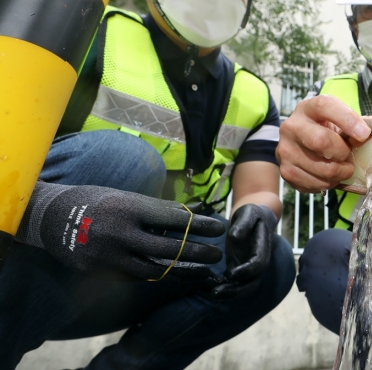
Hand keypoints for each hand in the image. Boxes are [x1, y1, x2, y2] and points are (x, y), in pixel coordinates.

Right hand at [39, 185, 224, 280]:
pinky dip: (158, 274)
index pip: (174, 218)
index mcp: (130, 207)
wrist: (51, 218)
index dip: (200, 224)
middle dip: (197, 252)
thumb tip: (195, 209)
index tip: (219, 228)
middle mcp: (121, 233)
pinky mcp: (101, 272)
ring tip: (203, 270)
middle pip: (168, 247)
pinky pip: (136, 276)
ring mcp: (109, 255)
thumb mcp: (128, 196)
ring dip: (182, 271)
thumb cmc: (98, 200)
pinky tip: (176, 274)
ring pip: (154, 269)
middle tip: (217, 253)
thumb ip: (160, 207)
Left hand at [210, 204, 277, 299]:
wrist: (255, 219)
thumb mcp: (249, 212)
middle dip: (235, 291)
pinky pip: (233, 284)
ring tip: (210, 295)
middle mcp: (258, 262)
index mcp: (263, 248)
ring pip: (243, 287)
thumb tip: (234, 237)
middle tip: (215, 293)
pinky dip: (222, 288)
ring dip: (228, 294)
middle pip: (252, 282)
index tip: (230, 274)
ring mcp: (248, 268)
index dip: (246, 271)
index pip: (259, 264)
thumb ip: (244, 223)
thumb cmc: (252, 214)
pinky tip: (205, 288)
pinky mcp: (238, 269)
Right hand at [277, 95, 370, 192]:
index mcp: (307, 108)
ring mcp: (285, 150)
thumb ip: (354, 123)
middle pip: (321, 141)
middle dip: (343, 152)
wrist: (300, 145)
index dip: (347, 119)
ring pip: (322, 168)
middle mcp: (291, 127)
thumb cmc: (325, 130)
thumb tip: (367, 135)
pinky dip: (329, 183)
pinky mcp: (286, 171)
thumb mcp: (338, 120)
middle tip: (349, 156)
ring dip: (340, 172)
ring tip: (342, 168)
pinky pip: (316, 183)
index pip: (324, 106)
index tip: (364, 134)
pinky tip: (329, 176)